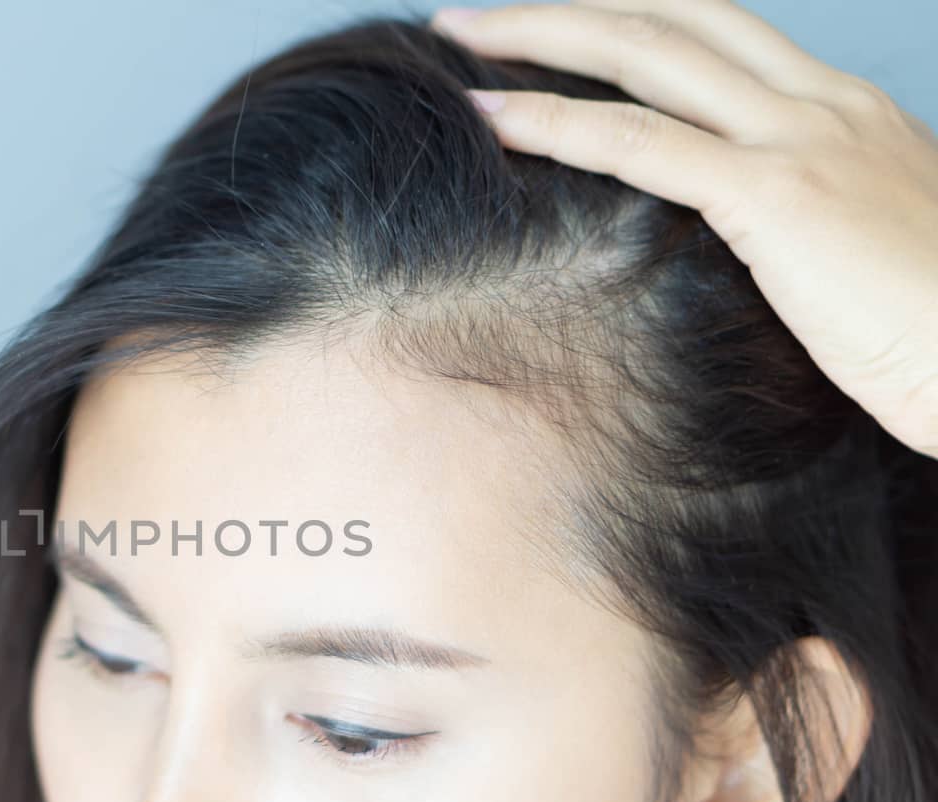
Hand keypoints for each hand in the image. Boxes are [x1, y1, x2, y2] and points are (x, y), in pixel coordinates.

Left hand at [431, 0, 937, 459]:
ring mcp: (800, 142)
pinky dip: (555, 123)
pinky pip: (640, 143)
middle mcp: (822, 105)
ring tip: (462, 38)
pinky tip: (490, 116)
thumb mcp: (870, 248)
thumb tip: (749, 238)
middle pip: (676, 18)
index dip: (634, 19)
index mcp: (847, 112)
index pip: (721, 34)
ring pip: (649, 56)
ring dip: (543, 37)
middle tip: (485, 16)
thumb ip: (808, 219)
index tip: (566, 26)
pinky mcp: (774, 196)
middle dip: (573, 8)